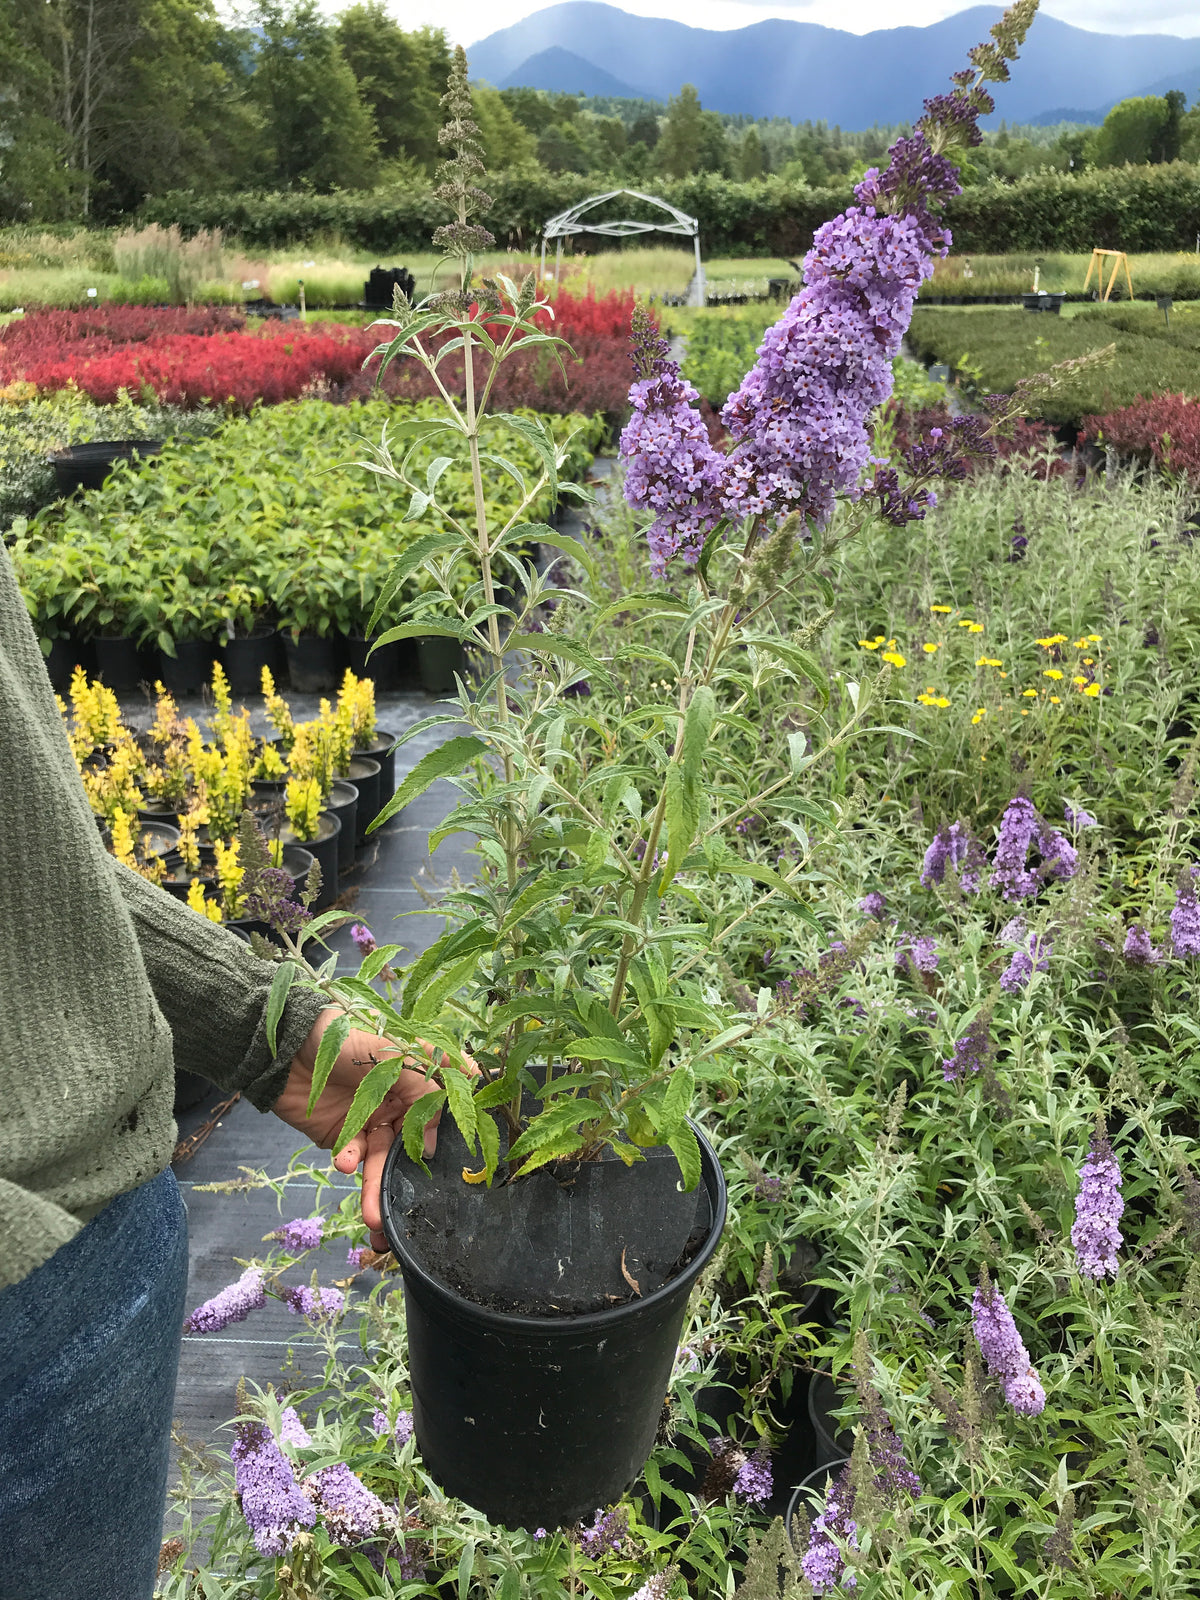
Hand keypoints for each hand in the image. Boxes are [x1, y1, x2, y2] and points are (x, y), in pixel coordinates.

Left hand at [273, 1007, 446, 1250]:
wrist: (285, 1050)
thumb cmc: (342, 1038)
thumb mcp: (389, 1054)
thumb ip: (421, 1088)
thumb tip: (435, 1137)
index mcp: (416, 1074)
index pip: (444, 1103)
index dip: (454, 1128)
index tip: (463, 1158)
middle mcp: (400, 1099)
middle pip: (415, 1140)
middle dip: (411, 1173)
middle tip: (414, 1206)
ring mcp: (372, 1119)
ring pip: (384, 1157)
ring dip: (379, 1185)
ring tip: (375, 1216)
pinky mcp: (345, 1135)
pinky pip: (355, 1155)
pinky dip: (351, 1161)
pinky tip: (344, 1162)